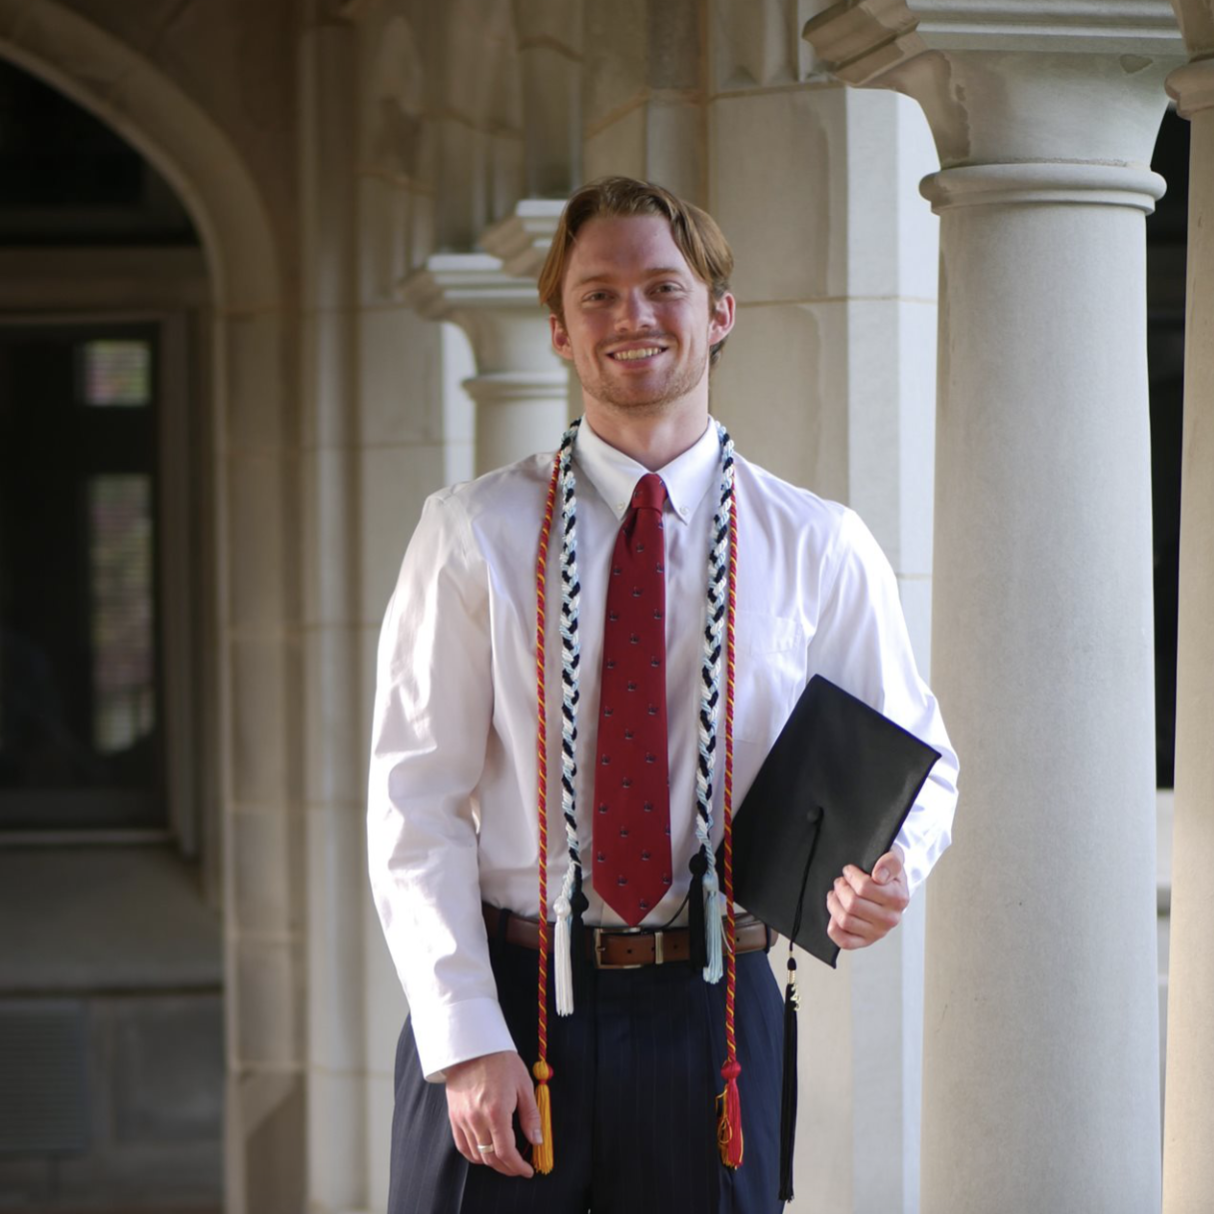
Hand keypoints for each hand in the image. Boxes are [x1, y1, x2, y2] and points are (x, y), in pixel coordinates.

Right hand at [445, 1050, 541, 1177]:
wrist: (473, 1045)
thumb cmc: (501, 1061)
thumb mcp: (523, 1085)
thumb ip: (530, 1116)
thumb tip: (536, 1140)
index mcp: (496, 1112)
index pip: (506, 1153)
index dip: (517, 1167)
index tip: (527, 1170)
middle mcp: (477, 1120)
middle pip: (491, 1158)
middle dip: (507, 1168)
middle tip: (518, 1168)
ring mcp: (462, 1119)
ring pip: (476, 1155)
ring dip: (491, 1163)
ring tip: (504, 1160)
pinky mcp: (453, 1116)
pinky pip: (462, 1145)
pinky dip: (474, 1155)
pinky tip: (484, 1153)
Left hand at [826, 847, 908, 950]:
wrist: (892, 887)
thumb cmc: (888, 872)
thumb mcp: (893, 858)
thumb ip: (890, 861)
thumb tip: (879, 875)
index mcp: (898, 899)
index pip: (864, 887)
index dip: (851, 875)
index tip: (850, 870)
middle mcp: (890, 919)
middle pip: (852, 904)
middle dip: (841, 888)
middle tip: (841, 881)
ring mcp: (878, 932)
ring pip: (845, 920)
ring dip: (834, 903)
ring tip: (837, 894)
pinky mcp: (866, 941)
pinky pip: (845, 941)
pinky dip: (834, 928)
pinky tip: (835, 914)